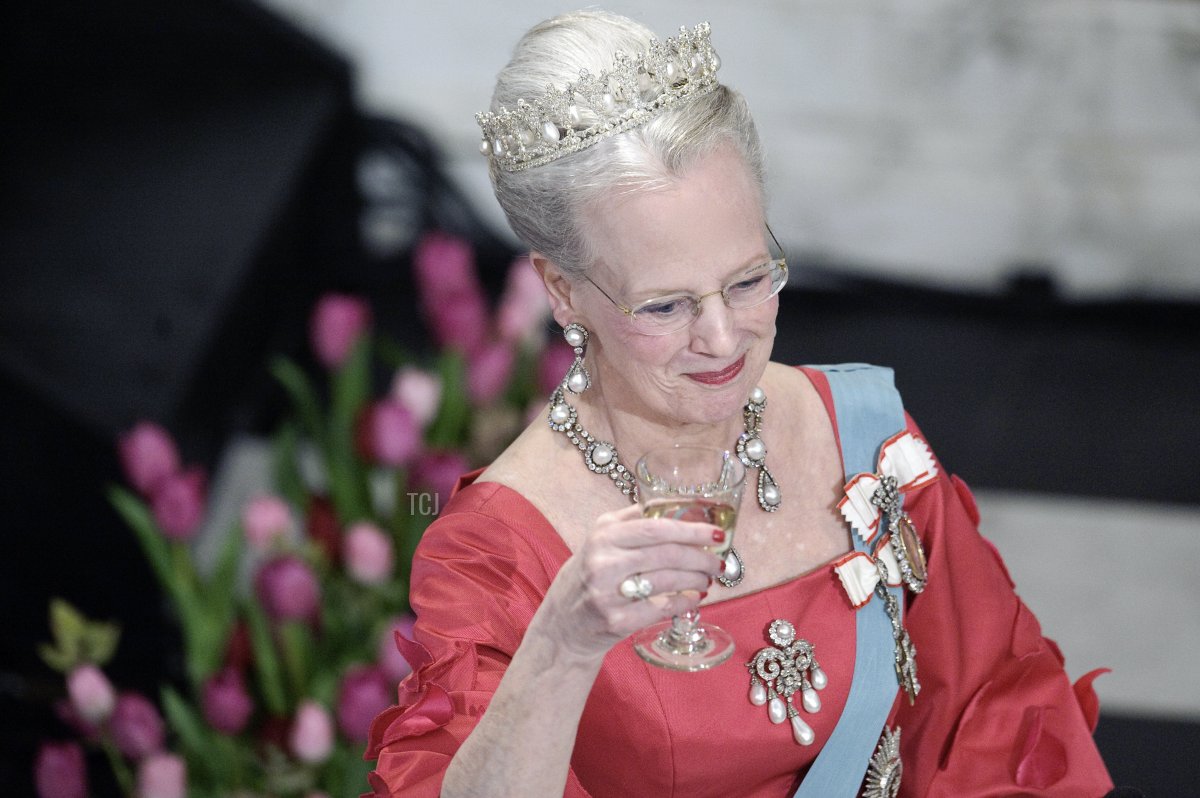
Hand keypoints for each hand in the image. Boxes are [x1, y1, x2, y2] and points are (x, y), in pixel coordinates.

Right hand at [538, 504, 723, 663]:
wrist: (563, 623)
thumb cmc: (589, 574)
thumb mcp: (600, 538)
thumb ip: (632, 519)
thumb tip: (674, 505)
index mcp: (604, 535)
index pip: (656, 527)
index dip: (691, 530)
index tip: (716, 533)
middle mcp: (603, 561)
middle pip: (667, 554)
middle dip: (701, 557)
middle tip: (719, 562)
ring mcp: (608, 594)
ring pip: (667, 581)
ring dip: (696, 579)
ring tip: (708, 578)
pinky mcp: (616, 622)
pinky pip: (661, 609)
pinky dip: (684, 603)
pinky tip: (694, 598)